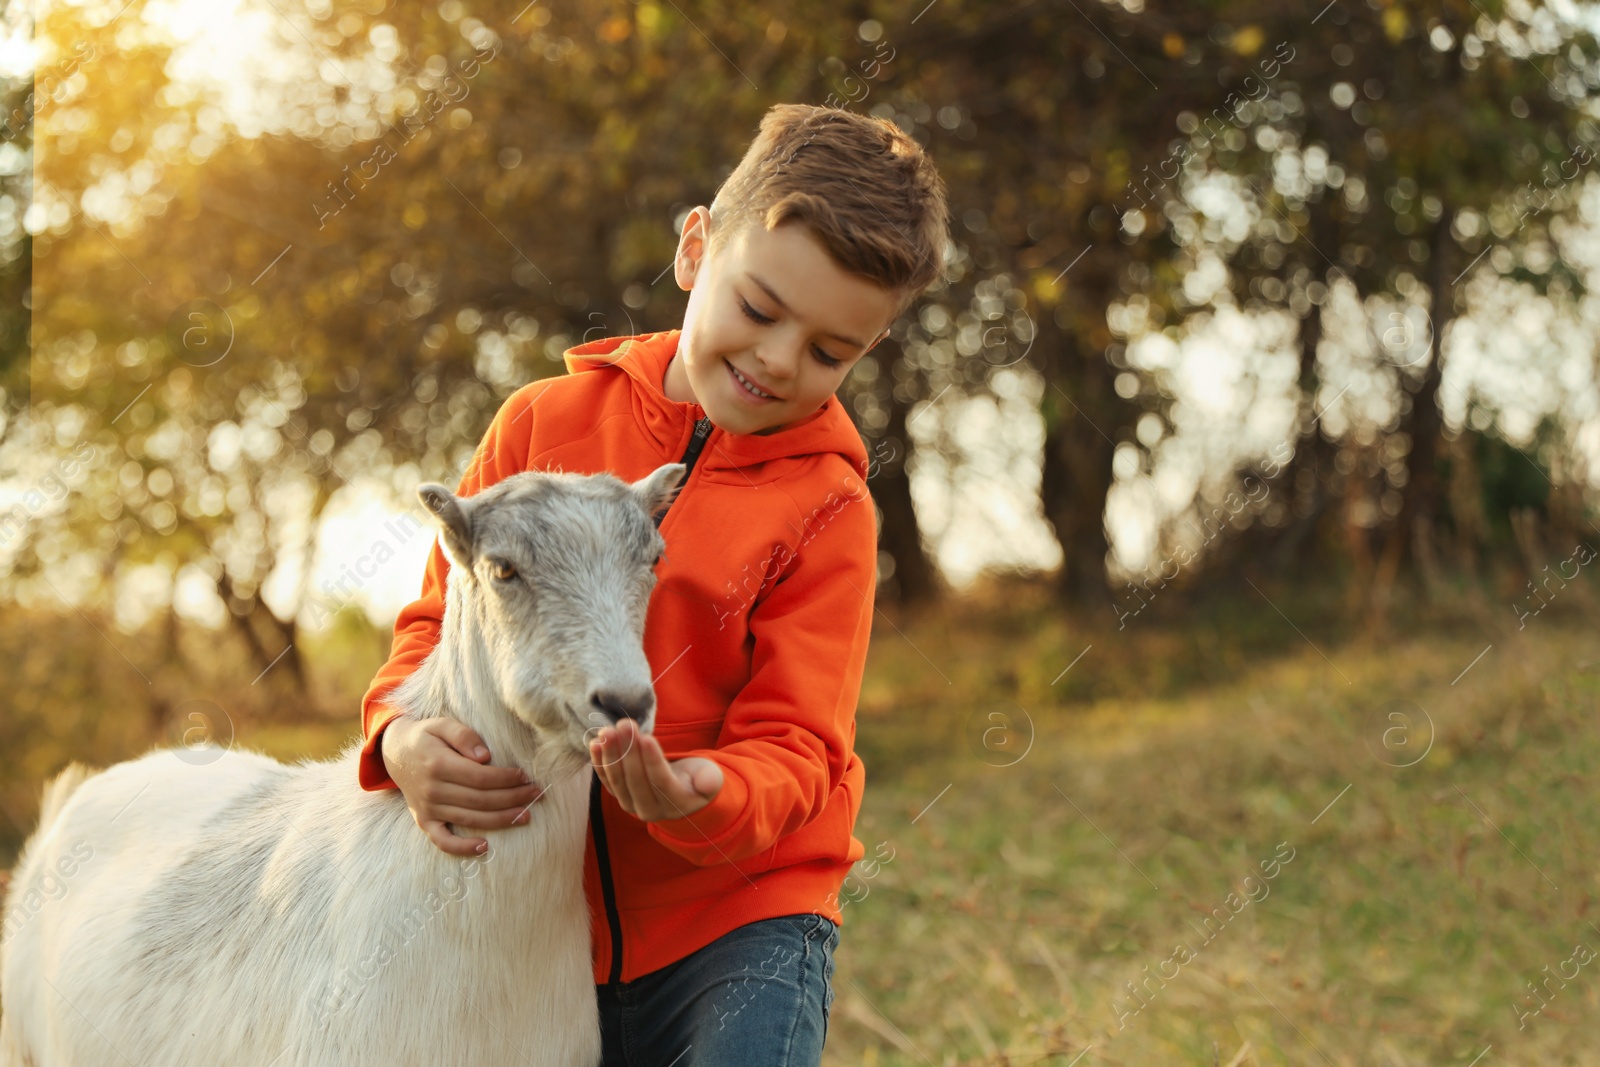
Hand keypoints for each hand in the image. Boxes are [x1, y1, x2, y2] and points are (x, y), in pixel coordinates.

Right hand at [381, 713, 544, 856]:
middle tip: (536, 794)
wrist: (394, 751)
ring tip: (525, 816)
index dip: (506, 779)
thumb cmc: (425, 736)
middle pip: (480, 800)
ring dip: (501, 820)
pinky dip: (461, 848)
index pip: (480, 777)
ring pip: (470, 819)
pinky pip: (442, 840)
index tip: (525, 776)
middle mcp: (433, 790)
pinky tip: (484, 847)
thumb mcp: (441, 724)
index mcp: (438, 765)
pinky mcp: (423, 820)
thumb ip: (463, 735)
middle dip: (512, 798)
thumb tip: (485, 756)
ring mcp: (428, 808)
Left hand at [590, 718, 723, 822]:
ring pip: (618, 781)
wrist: (683, 790)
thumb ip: (709, 779)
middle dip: (629, 751)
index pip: (662, 782)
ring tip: (608, 731)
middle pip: (636, 780)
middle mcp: (650, 810)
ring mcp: (631, 804)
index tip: (646, 738)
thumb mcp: (710, 777)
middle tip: (625, 724)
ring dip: (611, 754)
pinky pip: (606, 780)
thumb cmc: (698, 778)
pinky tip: (594, 743)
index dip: (653, 761)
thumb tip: (709, 782)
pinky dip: (599, 762)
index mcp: (676, 804)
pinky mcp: (619, 795)